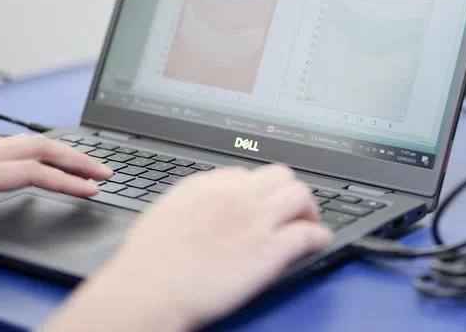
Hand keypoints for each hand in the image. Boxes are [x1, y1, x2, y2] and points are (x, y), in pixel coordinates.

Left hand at [0, 134, 111, 257]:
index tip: (93, 190)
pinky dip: (26, 146)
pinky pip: (0, 143)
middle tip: (105, 170)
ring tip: (80, 160)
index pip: (29, 173)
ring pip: (22, 140)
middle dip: (76, 158)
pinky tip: (25, 152)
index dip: (65, 181)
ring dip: (57, 149)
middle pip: (36, 148)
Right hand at [44, 165, 331, 331]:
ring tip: (307, 222)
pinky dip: (318, 236)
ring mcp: (255, 220)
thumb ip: (190, 201)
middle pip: (281, 176)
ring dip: (308, 209)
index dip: (258, 190)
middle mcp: (235, 196)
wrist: (148, 291)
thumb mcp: (164, 213)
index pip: (247, 174)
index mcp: (207, 185)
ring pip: (300, 195)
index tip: (261, 202)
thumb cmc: (146, 264)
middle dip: (288, 191)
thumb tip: (202, 202)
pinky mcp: (270, 250)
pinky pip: (308, 234)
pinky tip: (318, 242)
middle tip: (290, 209)